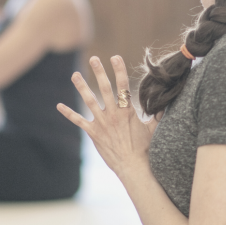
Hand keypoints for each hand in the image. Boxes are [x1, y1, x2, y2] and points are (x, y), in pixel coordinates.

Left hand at [57, 55, 157, 178]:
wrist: (133, 167)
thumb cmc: (144, 148)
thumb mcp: (153, 129)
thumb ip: (157, 116)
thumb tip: (166, 105)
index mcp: (127, 111)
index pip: (123, 86)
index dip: (119, 70)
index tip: (115, 57)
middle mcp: (113, 114)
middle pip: (105, 88)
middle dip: (99, 72)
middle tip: (94, 59)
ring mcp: (102, 123)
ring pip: (89, 101)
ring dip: (81, 87)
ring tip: (75, 74)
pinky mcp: (93, 133)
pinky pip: (79, 121)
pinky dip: (68, 113)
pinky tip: (59, 106)